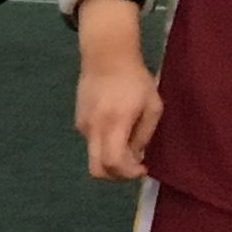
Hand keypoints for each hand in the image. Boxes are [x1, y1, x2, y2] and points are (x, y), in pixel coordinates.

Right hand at [74, 44, 161, 182]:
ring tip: (128, 141)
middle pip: (96, 169)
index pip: (113, 163)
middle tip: (132, 167)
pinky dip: (105, 144)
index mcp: (114, 124)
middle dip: (115, 175)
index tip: (142, 168)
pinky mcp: (78, 120)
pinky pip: (92, 141)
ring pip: (95, 155)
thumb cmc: (135, 79)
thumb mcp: (152, 106)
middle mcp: (94, 128)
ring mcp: (83, 125)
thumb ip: (144, 135)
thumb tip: (136, 156)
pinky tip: (116, 127)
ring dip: (111, 157)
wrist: (106, 56)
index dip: (128, 173)